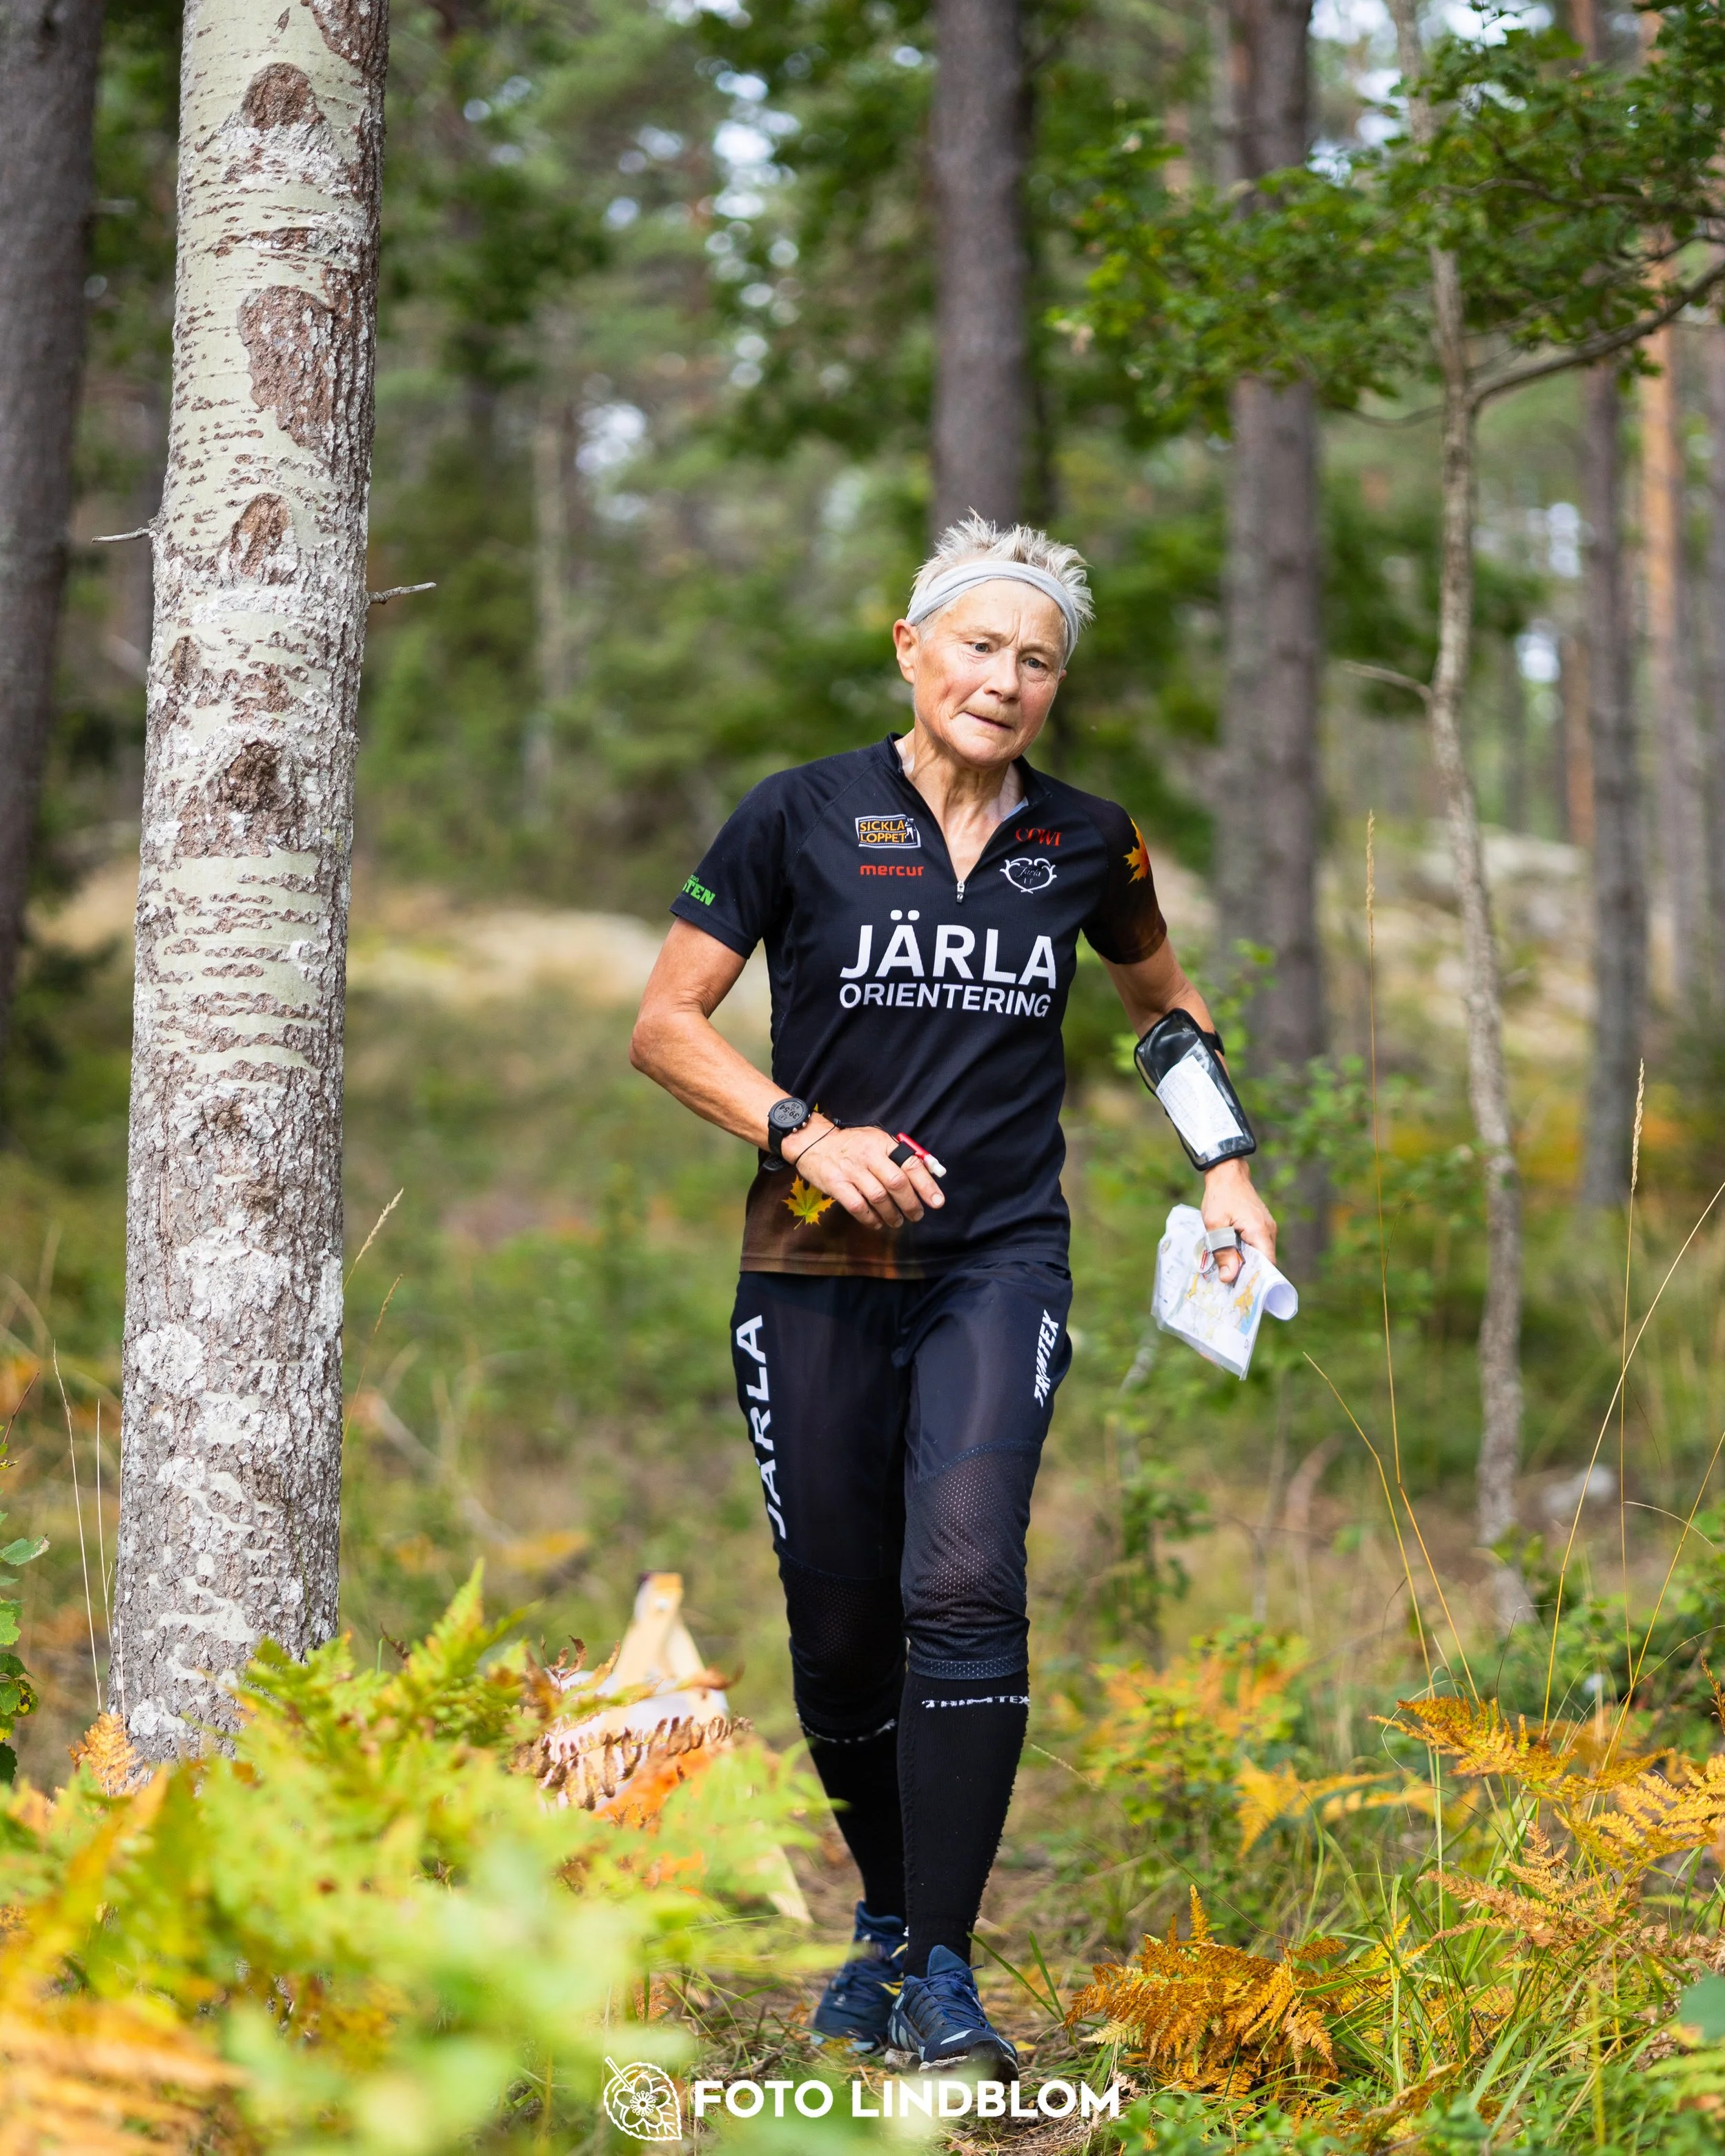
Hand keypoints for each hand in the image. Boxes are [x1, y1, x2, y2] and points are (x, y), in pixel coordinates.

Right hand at [783, 1120, 945, 1229]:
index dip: (926, 1185)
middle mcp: (868, 1156)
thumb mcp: (877, 1141)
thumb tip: (929, 1174)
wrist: (814, 1142)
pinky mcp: (836, 1184)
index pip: (910, 1164)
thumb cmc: (852, 1145)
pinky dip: (871, 1219)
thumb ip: (900, 1156)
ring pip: (878, 1197)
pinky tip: (878, 1223)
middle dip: (911, 1204)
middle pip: (896, 1183)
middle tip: (917, 1216)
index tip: (937, 1202)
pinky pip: (858, 1207)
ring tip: (898, 1221)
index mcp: (882, 1143)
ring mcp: (851, 1171)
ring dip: (892, 1214)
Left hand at [1201, 1159, 1275, 1283]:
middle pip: (1264, 1263)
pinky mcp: (1260, 1226)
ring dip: (1246, 1265)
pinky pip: (1257, 1246)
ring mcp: (1266, 1228)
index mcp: (1260, 1232)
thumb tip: (1229, 1278)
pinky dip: (1246, 1254)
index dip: (1259, 1282)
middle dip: (1250, 1276)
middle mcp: (1268, 1231)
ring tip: (1229, 1277)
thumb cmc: (1220, 1196)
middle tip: (1233, 1290)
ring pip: (1260, 1255)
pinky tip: (1231, 1259)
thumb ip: (1223, 1251)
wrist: (1227, 1173)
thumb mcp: (1215, 1225)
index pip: (1268, 1266)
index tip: (1246, 1295)